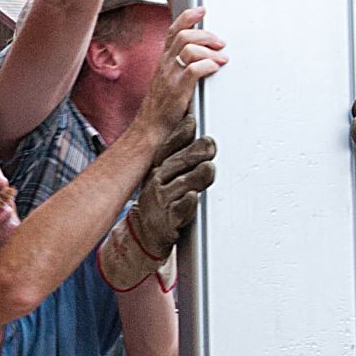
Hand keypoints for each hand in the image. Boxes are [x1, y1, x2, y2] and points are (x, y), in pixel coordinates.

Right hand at [101, 128, 217, 287]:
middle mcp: (156, 182)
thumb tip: (192, 122)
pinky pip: (178, 212)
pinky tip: (192, 197)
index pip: (168, 146)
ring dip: (195, 177)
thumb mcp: (167, 172)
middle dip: (194, 153)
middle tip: (209, 145)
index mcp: (157, 167)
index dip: (180, 133)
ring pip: (180, 186)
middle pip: (176, 163)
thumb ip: (182, 151)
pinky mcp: (168, 221)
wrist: (146, 232)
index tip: (192, 122)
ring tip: (208, 168)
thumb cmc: (163, 199)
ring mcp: (161, 201)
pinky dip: (186, 204)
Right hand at [136, 5, 226, 141]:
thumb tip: (199, 55)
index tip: (201, 11)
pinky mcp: (178, 90)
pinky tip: (215, 68)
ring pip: (189, 49)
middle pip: (184, 36)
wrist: (149, 128)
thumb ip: (179, 65)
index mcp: (163, 60)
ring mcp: (170, 77)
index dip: (188, 17)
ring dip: (210, 51)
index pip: (173, 31)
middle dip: (206, 35)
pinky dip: (208, 65)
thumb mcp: (167, 79)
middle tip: (220, 42)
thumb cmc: (160, 106)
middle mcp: (165, 65)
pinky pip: (194, 70)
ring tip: (221, 59)